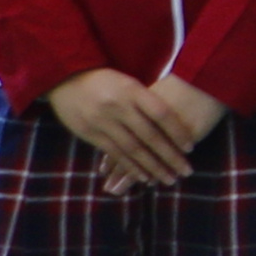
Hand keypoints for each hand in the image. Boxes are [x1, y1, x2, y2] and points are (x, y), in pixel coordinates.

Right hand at [44, 66, 193, 190]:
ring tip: (168, 179)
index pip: (161, 114)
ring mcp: (102, 121)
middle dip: (169, 156)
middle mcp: (118, 106)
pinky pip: (114, 154)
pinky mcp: (89, 133)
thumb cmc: (105, 79)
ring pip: (132, 149)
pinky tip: (144, 177)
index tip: (191, 148)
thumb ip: (147, 99)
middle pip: (149, 136)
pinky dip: (130, 167)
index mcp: (132, 90)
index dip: (177, 132)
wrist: (64, 76)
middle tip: (185, 172)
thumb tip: (175, 121)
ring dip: (152, 167)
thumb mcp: (128, 82)